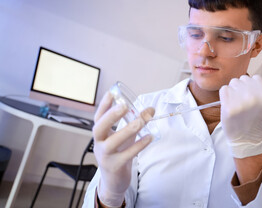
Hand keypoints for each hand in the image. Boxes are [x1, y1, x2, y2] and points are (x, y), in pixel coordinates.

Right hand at [93, 91, 154, 206]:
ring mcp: (105, 156)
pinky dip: (138, 145)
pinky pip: (127, 155)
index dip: (104, 105)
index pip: (98, 116)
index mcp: (100, 134)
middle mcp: (99, 143)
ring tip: (141, 121)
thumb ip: (135, 122)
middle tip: (124, 105)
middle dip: (111, 116)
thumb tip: (151, 109)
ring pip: (113, 142)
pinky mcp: (115, 166)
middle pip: (99, 127)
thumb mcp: (126, 136)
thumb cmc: (119, 153)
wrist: (113, 181)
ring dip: (127, 130)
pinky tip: (149, 137)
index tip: (112, 92)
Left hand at [219, 75, 261, 157]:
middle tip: (246, 103)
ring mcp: (240, 103)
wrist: (247, 137)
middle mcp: (253, 98)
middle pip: (242, 80)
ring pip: (233, 83)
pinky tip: (231, 105)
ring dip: (234, 92)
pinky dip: (225, 96)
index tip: (255, 99)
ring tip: (238, 104)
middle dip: (243, 89)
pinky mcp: (228, 108)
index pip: (255, 78)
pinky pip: (223, 90)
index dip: (254, 88)